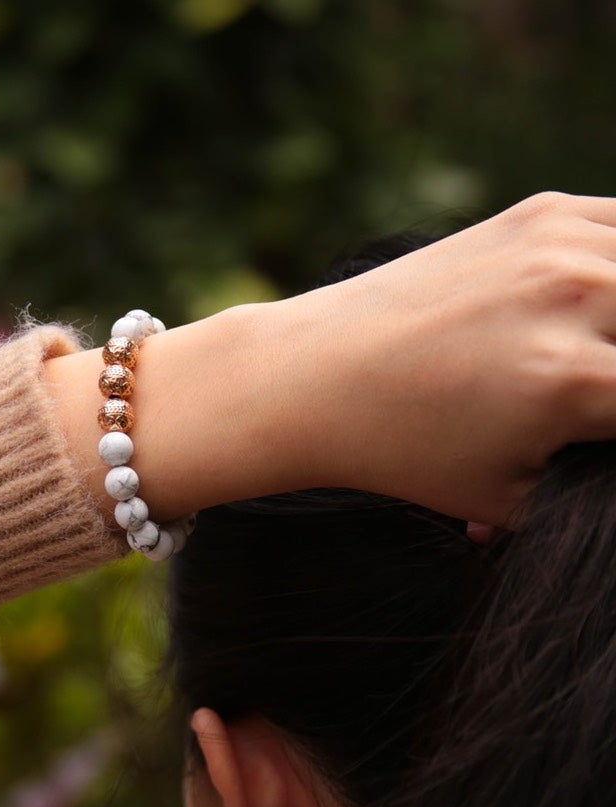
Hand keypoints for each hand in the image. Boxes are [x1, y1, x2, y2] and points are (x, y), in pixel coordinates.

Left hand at [279, 191, 615, 523]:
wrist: (316, 373)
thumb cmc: (403, 448)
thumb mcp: (509, 496)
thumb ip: (595, 485)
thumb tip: (608, 460)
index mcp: (575, 380)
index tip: (603, 421)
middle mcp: (578, 296)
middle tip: (596, 388)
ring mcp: (559, 243)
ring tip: (592, 351)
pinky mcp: (540, 213)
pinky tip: (597, 302)